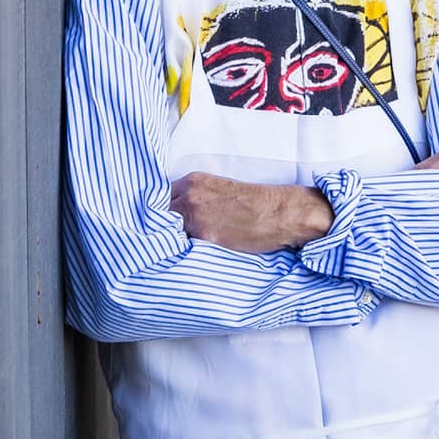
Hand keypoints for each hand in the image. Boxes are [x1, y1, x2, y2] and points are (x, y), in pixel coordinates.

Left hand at [170, 173, 332, 252]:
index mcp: (194, 181)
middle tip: (165, 239)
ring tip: (173, 250)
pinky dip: (181, 251)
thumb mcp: (221, 191)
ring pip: (166, 230)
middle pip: (158, 214)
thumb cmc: (257, 204)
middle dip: (160, 226)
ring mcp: (195, 215)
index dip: (159, 213)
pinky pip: (182, 245)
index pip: (159, 198)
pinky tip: (184, 256)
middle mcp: (190, 195)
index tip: (160, 224)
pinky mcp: (204, 235)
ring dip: (168, 239)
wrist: (281, 213)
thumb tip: (176, 216)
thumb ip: (196, 198)